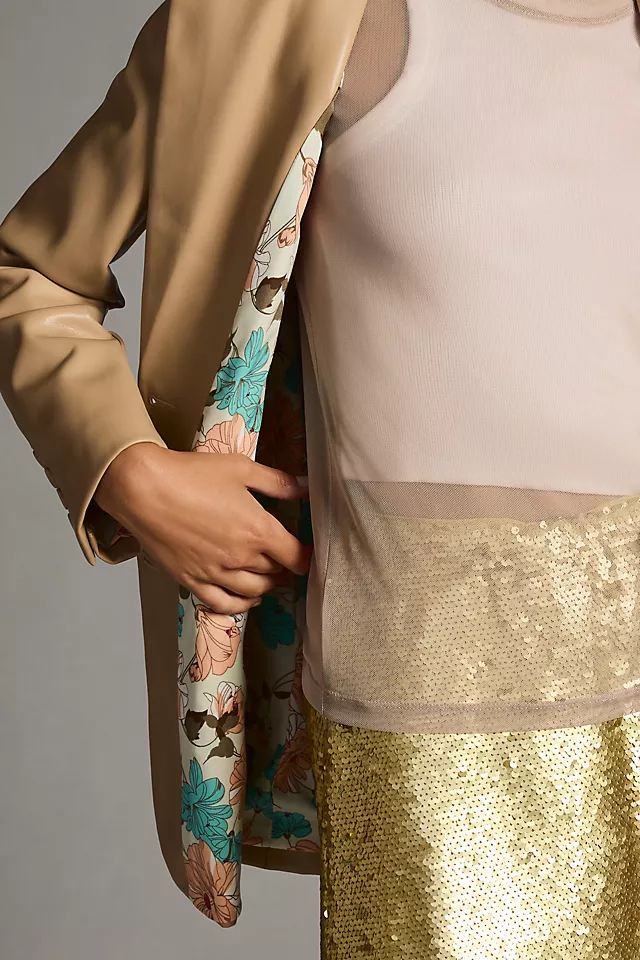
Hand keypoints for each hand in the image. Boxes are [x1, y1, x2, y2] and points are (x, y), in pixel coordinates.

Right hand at [94, 442, 311, 613]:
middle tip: (284, 557)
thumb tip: (306, 488)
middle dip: (284, 566)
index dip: (307, 557)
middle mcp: (240, 557)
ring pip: (253, 591)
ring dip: (266, 585)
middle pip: (275, 573)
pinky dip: (240, 604)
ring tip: (269, 575)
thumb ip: (277, 482)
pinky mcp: (192, 580)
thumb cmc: (190, 474)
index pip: (296, 556)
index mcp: (258, 530)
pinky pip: (223, 604)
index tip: (308, 553)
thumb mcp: (241, 469)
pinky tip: (246, 598)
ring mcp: (215, 573)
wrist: (143, 488)